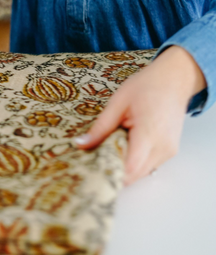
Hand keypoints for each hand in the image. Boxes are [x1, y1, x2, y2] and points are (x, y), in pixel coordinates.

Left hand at [74, 45, 206, 185]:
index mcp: (149, 133)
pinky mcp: (169, 152)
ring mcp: (168, 151)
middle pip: (134, 175)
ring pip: (141, 173)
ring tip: (107, 152)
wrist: (174, 79)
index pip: (129, 167)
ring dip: (123, 167)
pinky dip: (133, 162)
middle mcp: (163, 147)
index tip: (91, 169)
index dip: (110, 171)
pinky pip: (148, 166)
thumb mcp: (117, 103)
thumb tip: (80, 144)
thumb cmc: (147, 86)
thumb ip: (100, 128)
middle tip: (93, 162)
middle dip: (113, 171)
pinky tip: (122, 148)